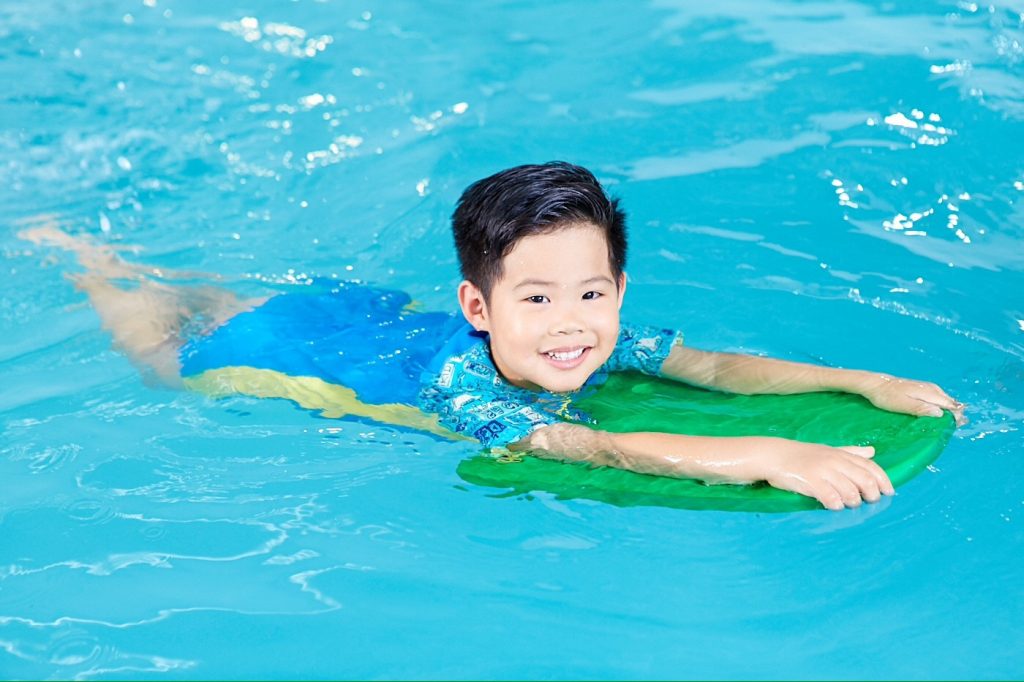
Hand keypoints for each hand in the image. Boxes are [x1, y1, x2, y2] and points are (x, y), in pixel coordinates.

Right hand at [761, 439, 893, 510]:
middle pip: (864, 480)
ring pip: (849, 491)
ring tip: (849, 505)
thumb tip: (873, 451)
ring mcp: (822, 471)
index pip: (870, 466)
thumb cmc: (802, 455)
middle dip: (872, 494)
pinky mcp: (809, 481)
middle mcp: (835, 461)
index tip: (889, 492)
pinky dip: (836, 504)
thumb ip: (851, 452)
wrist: (774, 455)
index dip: (883, 480)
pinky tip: (835, 507)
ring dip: (853, 502)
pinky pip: (830, 496)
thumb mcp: (828, 450)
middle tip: (869, 502)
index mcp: (841, 454)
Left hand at [859, 372, 966, 426]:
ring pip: (945, 401)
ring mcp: (928, 388)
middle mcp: (932, 389)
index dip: (955, 418)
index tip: (953, 428)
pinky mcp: (923, 390)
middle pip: (951, 403)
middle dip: (954, 416)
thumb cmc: (887, 396)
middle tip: (949, 430)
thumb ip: (921, 408)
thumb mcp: (902, 404)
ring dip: (948, 412)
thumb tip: (940, 414)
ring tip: (946, 425)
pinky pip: (938, 400)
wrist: (875, 385)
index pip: (951, 406)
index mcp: (929, 392)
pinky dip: (941, 408)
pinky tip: (937, 416)